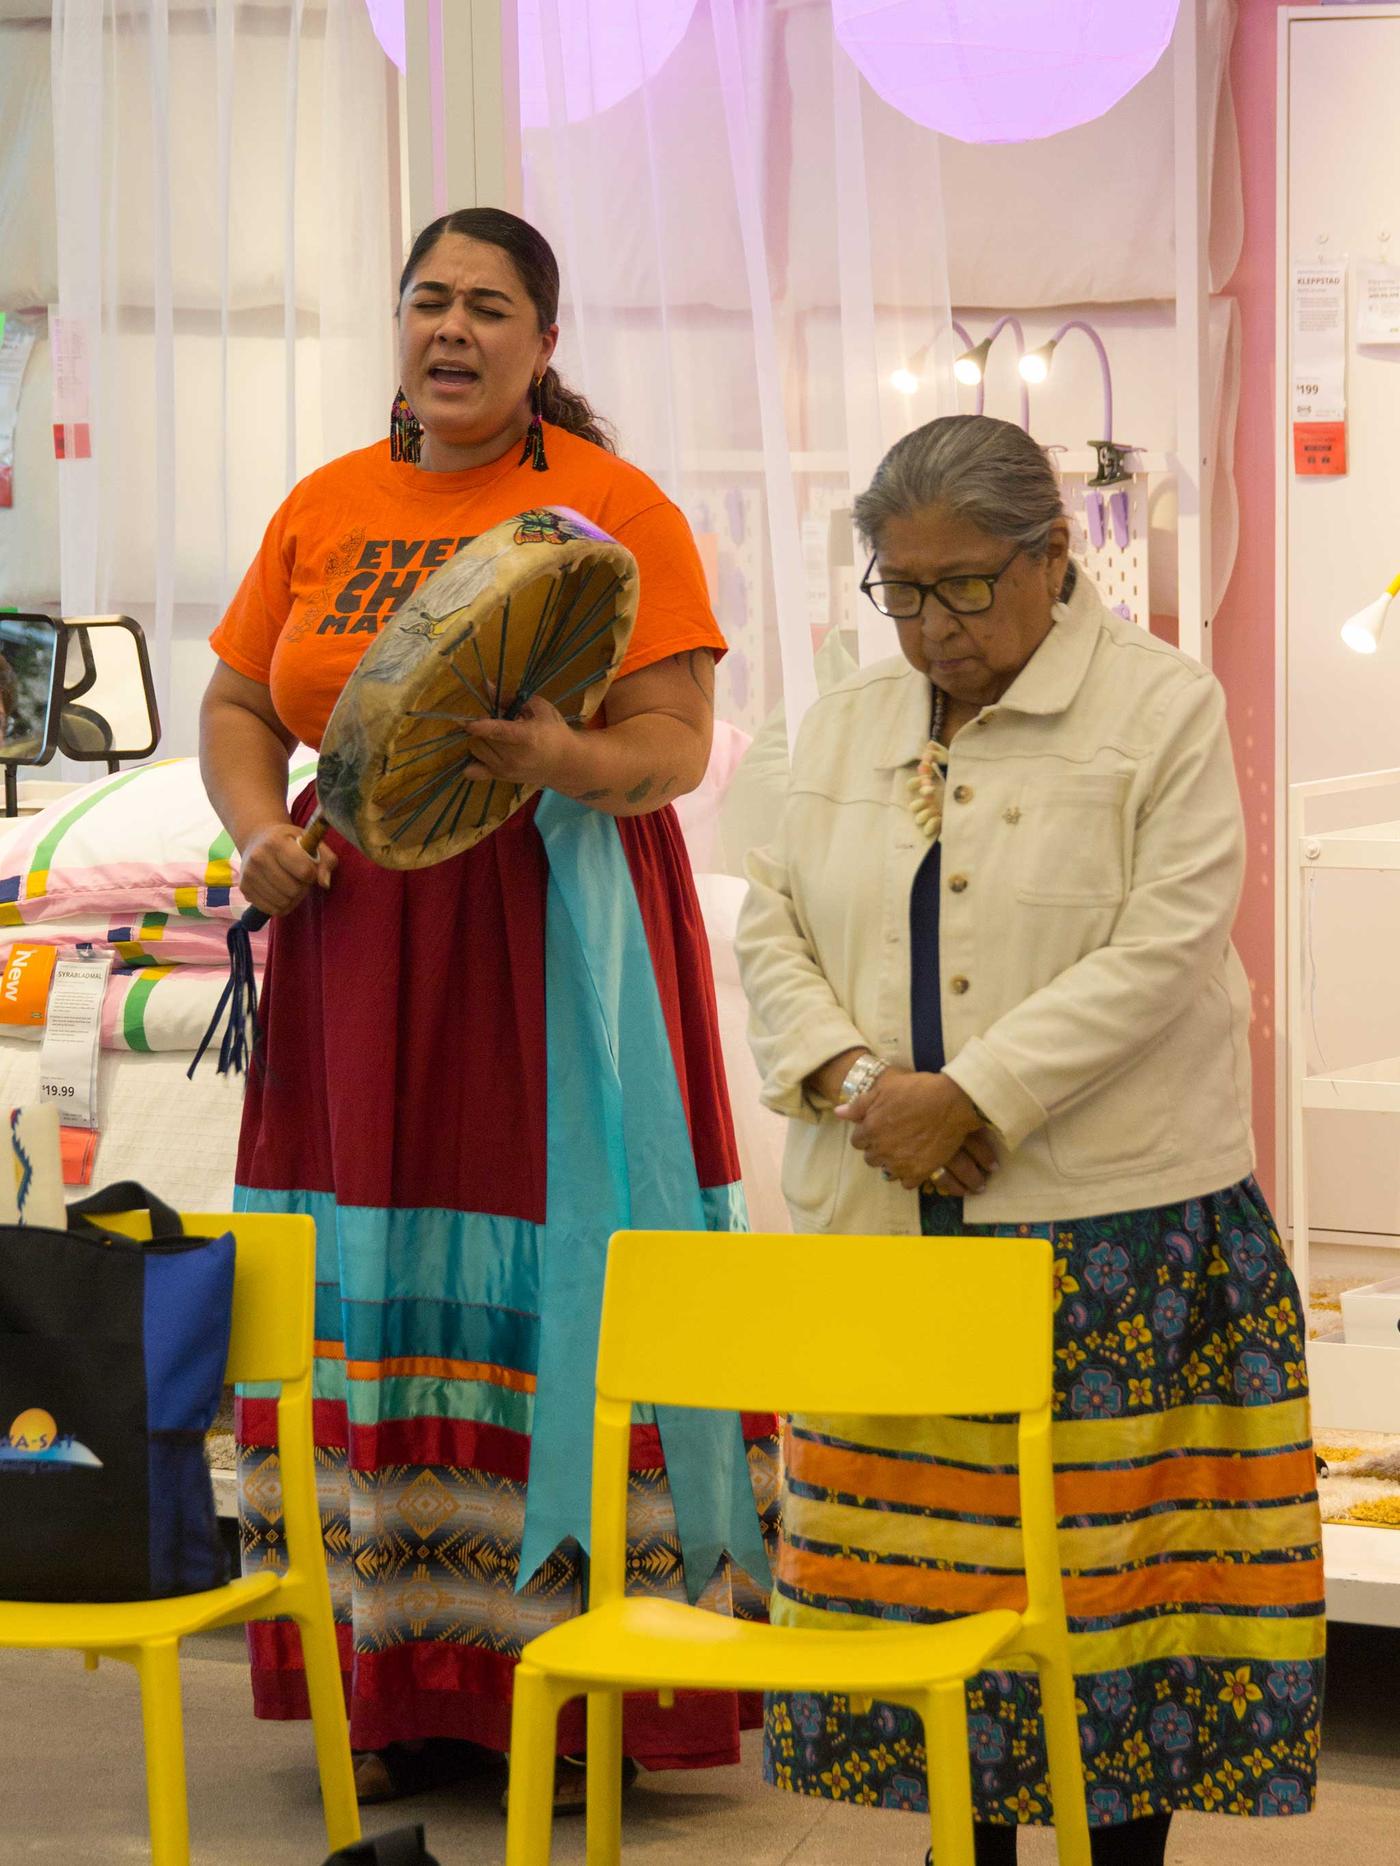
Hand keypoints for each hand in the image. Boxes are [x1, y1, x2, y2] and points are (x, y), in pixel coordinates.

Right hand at [239, 820, 336, 917]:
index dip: (312, 874)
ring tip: (291, 884)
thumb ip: (326, 861)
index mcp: (276, 842)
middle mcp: (258, 857)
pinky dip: (281, 906)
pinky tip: (281, 892)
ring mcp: (249, 874)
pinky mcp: (245, 889)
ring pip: (282, 902)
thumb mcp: (312, 843)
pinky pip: (272, 910)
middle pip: (293, 890)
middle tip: (299, 878)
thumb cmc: (290, 842)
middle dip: (302, 887)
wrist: (258, 839)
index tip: (309, 868)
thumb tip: (324, 883)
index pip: (305, 871)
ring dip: (293, 898)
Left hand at [457, 693, 582, 791]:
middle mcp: (514, 757)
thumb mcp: (538, 708)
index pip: (500, 732)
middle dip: (483, 726)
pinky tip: (483, 753)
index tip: (469, 724)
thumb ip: (510, 699)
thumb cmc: (553, 731)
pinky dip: (471, 761)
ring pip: (475, 750)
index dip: (482, 727)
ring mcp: (506, 770)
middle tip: (497, 723)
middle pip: (482, 738)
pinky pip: (472, 772)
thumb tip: (486, 686)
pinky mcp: (500, 778)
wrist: (565, 762)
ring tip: (495, 737)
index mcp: (527, 737)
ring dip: (480, 739)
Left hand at [836, 1067, 997, 1193]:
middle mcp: (881, 1149)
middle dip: (879, 1148)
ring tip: (906, 1150)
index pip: (858, 1141)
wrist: (952, 1102)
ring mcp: (899, 1163)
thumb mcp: (884, 1089)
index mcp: (869, 1129)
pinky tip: (917, 1161)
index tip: (881, 1128)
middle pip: (871, 1158)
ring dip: (893, 1162)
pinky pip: (905, 1183)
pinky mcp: (919, 1172)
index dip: (869, 1134)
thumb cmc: (918, 1090)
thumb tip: (838, 1113)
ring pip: (886, 1171)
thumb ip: (859, 1105)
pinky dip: (910, 1175)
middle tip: (895, 1137)